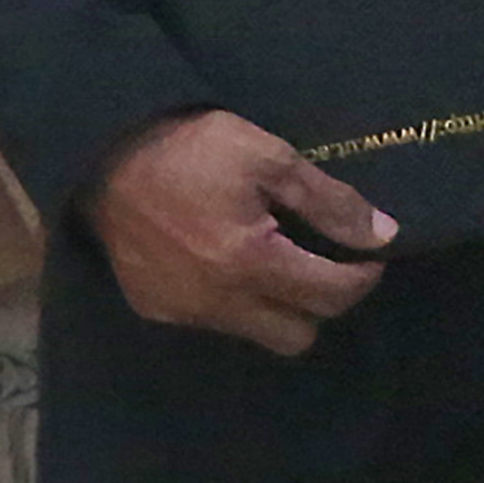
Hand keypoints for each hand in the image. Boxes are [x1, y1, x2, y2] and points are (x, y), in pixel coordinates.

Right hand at [87, 108, 395, 356]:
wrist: (100, 151)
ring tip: (265, 262)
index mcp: (253, 261)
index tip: (366, 254)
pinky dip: (226, 300)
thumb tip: (384, 235)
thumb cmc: (189, 147)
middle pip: (299, 335)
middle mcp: (222, 301)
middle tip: (314, 262)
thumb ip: (327, 200)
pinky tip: (215, 261)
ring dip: (272, 306)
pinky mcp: (155, 308)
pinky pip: (210, 321)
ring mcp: (185, 311)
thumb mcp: (266, 156)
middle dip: (318, 303)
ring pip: (255, 333)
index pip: (333, 295)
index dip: (362, 276)